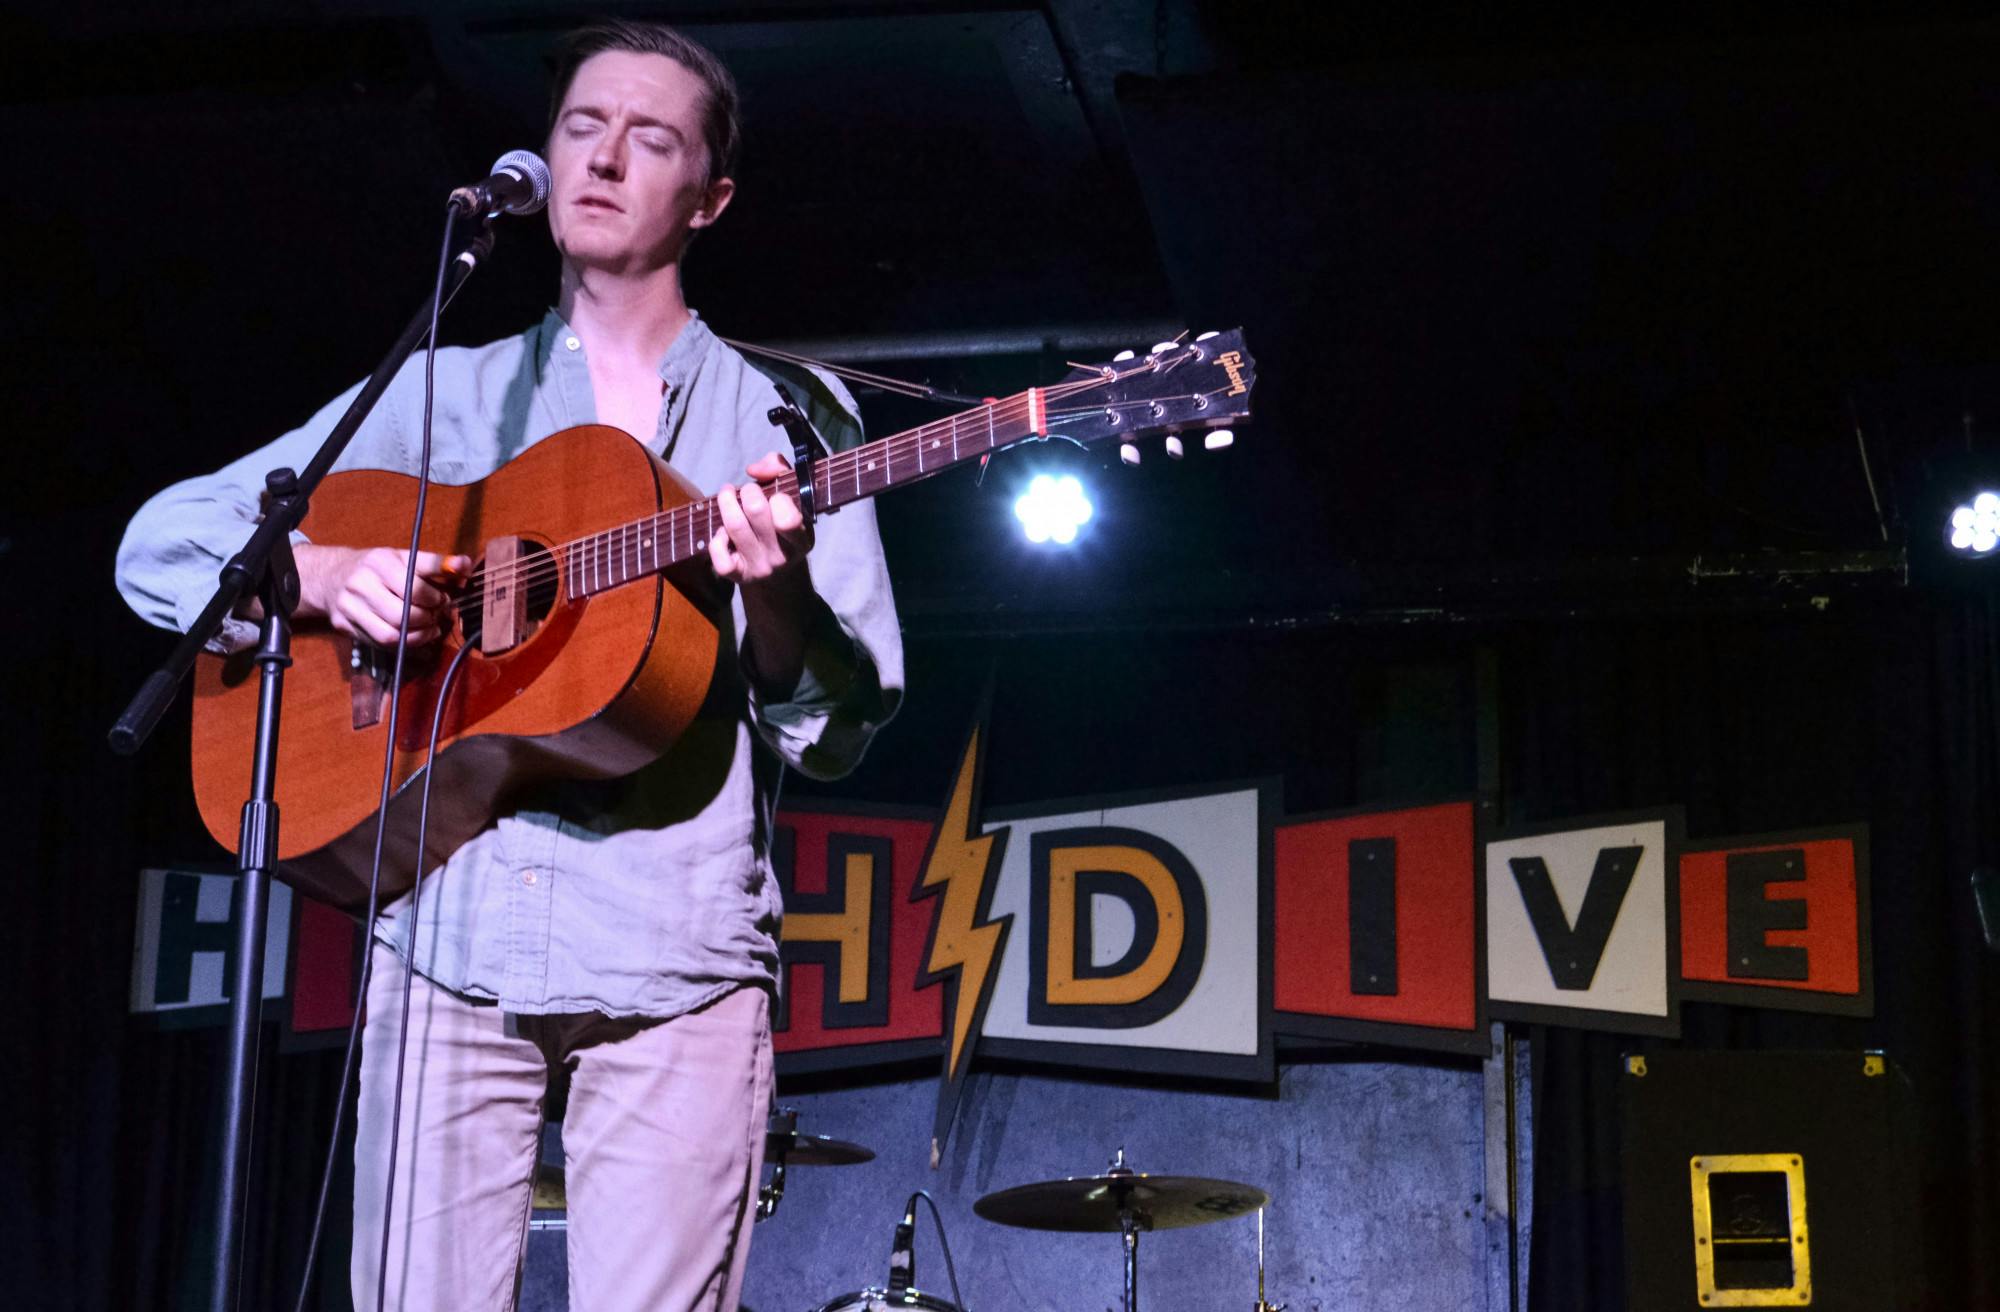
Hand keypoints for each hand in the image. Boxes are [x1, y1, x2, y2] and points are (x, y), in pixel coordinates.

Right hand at [296, 544, 470, 646]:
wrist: (331, 576)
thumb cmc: (377, 568)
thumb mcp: (405, 557)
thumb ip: (436, 563)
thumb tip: (465, 565)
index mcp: (378, 562)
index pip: (414, 587)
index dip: (435, 598)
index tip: (443, 599)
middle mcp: (360, 584)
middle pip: (403, 614)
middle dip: (427, 619)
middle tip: (437, 615)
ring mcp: (349, 608)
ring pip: (391, 635)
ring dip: (418, 636)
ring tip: (430, 628)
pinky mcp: (344, 627)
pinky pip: (380, 645)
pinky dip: (404, 645)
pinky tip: (415, 636)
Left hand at [710, 451, 809, 591]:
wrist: (780, 577)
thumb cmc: (784, 527)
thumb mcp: (794, 500)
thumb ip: (779, 471)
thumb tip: (753, 470)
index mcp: (801, 539)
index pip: (788, 518)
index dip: (778, 498)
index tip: (775, 495)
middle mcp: (782, 556)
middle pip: (756, 511)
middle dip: (748, 491)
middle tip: (747, 490)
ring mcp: (759, 567)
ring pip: (734, 526)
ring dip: (726, 502)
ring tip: (727, 494)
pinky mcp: (738, 576)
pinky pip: (720, 558)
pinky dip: (716, 540)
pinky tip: (723, 532)